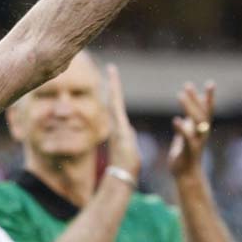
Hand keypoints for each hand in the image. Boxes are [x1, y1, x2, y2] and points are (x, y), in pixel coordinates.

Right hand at [105, 64, 140, 178]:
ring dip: (113, 86)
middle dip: (113, 83)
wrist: (123, 174)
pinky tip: (114, 88)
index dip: (116, 90)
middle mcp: (116, 123)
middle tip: (111, 67)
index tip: (115, 77)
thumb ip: (128, 135)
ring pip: (114, 101)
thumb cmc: (127, 164)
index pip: (118, 105)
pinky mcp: (119, 129)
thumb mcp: (129, 145)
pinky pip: (117, 110)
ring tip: (112, 71)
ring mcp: (116, 126)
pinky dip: (115, 98)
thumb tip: (128, 129)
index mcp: (120, 126)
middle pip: (114, 99)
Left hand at [167, 81, 213, 177]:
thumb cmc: (185, 154)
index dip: (209, 97)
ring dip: (189, 108)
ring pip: (196, 122)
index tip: (210, 83)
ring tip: (180, 95)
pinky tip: (175, 120)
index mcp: (201, 129)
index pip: (207, 110)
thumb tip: (189, 111)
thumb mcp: (187, 135)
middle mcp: (202, 134)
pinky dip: (182, 129)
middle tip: (188, 85)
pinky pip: (187, 138)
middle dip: (196, 98)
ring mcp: (197, 142)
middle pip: (202, 113)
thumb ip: (189, 122)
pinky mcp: (189, 151)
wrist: (186, 175)